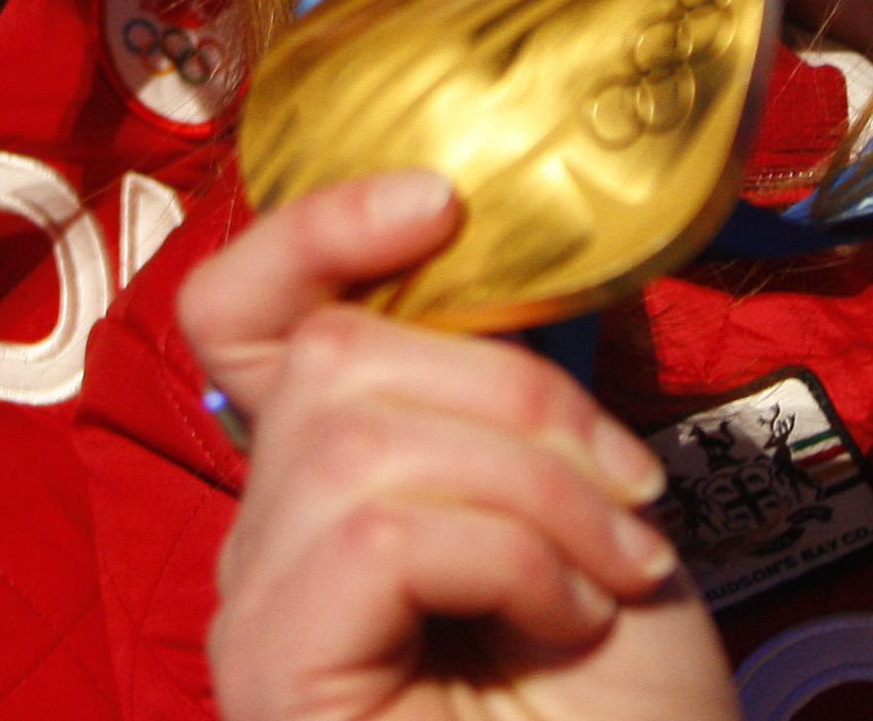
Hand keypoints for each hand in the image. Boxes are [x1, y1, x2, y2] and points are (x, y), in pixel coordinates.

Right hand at [184, 172, 737, 720]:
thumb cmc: (626, 719)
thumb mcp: (584, 511)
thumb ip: (510, 401)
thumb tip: (498, 259)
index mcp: (324, 487)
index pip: (240, 314)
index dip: (315, 229)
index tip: (442, 203)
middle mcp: (262, 545)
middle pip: (334, 358)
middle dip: (516, 395)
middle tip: (632, 502)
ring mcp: (258, 616)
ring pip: (362, 437)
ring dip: (533, 487)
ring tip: (616, 573)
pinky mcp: (275, 675)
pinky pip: (376, 532)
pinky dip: (505, 554)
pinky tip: (568, 618)